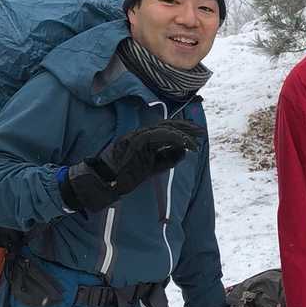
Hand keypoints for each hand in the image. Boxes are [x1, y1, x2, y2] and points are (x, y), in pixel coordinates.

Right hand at [61, 121, 204, 212]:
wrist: (104, 180)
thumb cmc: (124, 176)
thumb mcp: (151, 167)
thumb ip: (166, 159)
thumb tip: (183, 152)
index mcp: (143, 138)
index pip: (165, 129)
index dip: (181, 129)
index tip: (196, 133)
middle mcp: (141, 134)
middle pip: (167, 125)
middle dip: (186, 128)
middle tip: (201, 132)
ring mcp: (138, 136)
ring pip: (166, 129)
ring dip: (183, 134)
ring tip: (197, 140)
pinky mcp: (138, 141)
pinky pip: (160, 136)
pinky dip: (175, 139)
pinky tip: (186, 144)